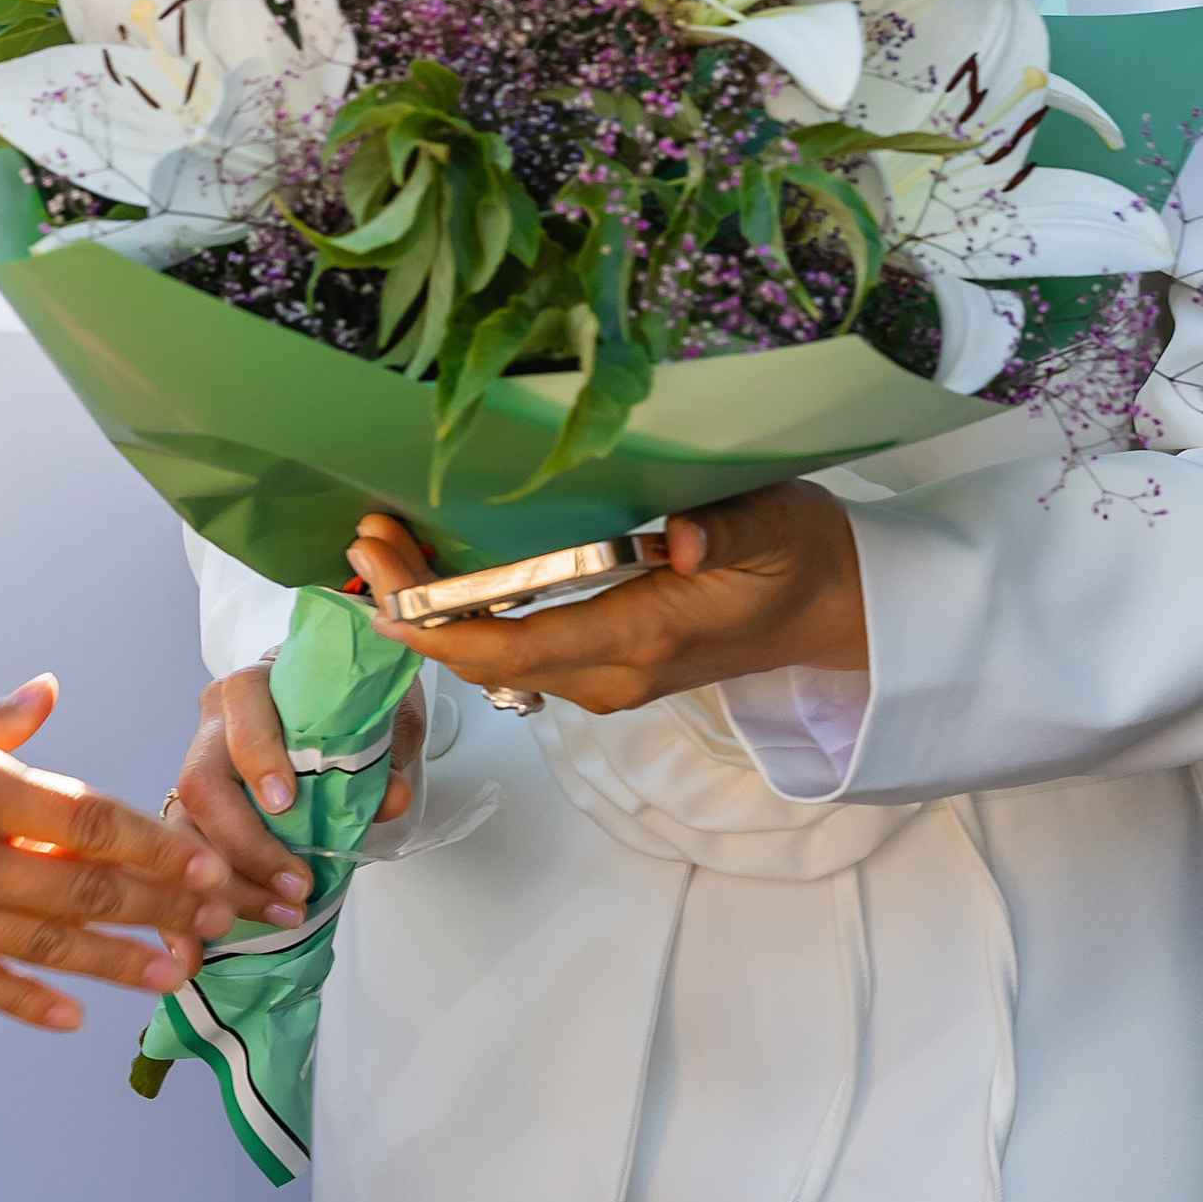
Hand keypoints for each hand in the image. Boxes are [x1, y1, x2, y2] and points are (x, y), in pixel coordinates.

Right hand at [0, 677, 237, 1032]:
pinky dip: (32, 1002)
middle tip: (218, 920)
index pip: (89, 818)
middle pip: (85, 888)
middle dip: (160, 904)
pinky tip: (75, 1015)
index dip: (155, 843)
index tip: (204, 858)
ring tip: (177, 972)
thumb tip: (49, 696)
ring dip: (119, 962)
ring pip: (47, 946)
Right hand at [160, 664, 427, 926]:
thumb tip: (390, 798)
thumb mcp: (377, 722)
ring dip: (228, 886)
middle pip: (203, 783)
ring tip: (280, 917)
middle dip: (246, 844)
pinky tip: (193, 954)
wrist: (327, 710)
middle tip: (296, 885)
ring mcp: (197, 777)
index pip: (241, 711)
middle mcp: (212, 730)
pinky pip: (173, 866)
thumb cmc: (343, 710)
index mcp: (253, 689)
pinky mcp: (191, 823)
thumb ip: (384, 755)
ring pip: (183, 832)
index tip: (286, 802)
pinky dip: (182, 913)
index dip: (258, 756)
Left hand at [345, 484, 866, 716]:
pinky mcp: (606, 664)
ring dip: (435, 614)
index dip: (442, 626)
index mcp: (644, 639)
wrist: (835, 607)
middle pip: (489, 657)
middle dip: (417, 611)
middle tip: (367, 542)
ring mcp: (607, 675)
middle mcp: (614, 672)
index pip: (520, 646)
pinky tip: (437, 574)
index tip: (388, 587)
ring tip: (385, 548)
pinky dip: (467, 618)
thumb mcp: (774, 526)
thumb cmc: (801, 557)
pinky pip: (518, 650)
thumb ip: (729, 530)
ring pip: (497, 657)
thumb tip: (689, 537)